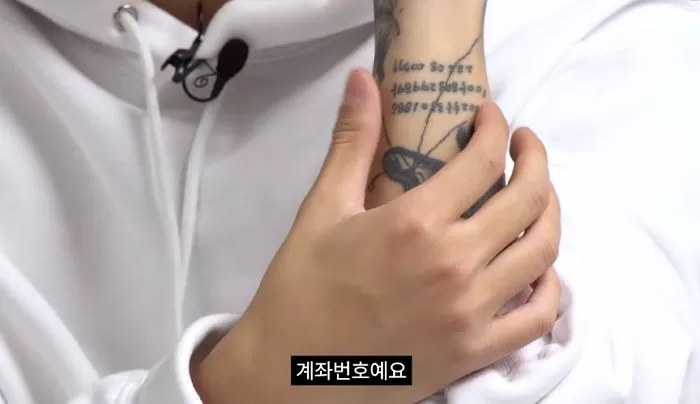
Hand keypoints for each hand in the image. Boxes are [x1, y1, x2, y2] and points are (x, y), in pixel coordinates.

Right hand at [194, 69, 560, 403]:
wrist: (290, 372)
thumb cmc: (302, 288)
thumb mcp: (322, 209)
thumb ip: (352, 142)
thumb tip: (363, 80)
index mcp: (414, 224)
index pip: (481, 161)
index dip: (494, 128)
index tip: (490, 117)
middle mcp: (453, 265)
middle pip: (527, 199)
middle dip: (535, 159)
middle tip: (523, 144)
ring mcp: (470, 312)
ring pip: (543, 252)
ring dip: (550, 213)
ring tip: (537, 196)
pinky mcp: (474, 351)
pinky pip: (538, 318)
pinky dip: (550, 287)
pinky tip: (539, 268)